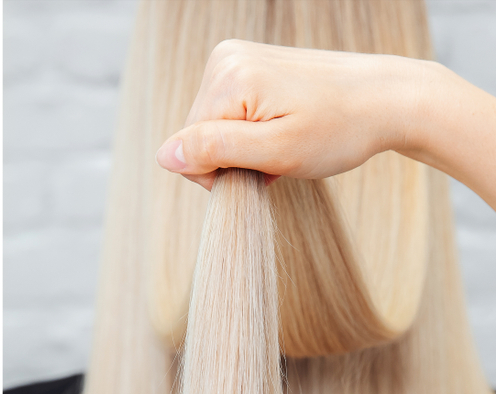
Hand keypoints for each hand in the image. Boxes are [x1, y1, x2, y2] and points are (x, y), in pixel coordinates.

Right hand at [155, 39, 434, 189]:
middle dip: (233, 159)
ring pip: (211, 129)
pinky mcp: (248, 64)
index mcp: (228, 78)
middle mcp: (225, 60)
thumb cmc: (340, 129)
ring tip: (285, 141)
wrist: (389, 98)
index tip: (266, 168)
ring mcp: (236, 58)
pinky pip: (228, 114)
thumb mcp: (276, 152)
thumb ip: (215, 151)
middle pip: (198, 136)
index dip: (224, 174)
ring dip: (244, 148)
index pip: (189, 149)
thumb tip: (165, 156)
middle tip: (279, 156)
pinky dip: (251, 132)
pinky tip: (282, 128)